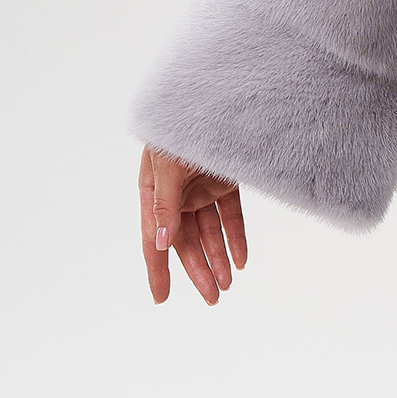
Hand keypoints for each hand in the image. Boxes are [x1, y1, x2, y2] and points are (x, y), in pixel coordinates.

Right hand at [139, 144, 247, 303]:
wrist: (211, 98)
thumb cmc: (177, 130)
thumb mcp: (167, 166)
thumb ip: (166, 204)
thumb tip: (163, 241)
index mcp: (153, 192)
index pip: (154, 239)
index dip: (158, 270)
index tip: (160, 299)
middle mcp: (176, 194)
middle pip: (186, 241)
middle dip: (198, 270)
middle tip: (213, 298)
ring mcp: (201, 188)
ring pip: (210, 232)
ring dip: (219, 258)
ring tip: (229, 283)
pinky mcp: (225, 181)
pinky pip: (231, 216)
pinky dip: (237, 237)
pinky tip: (243, 259)